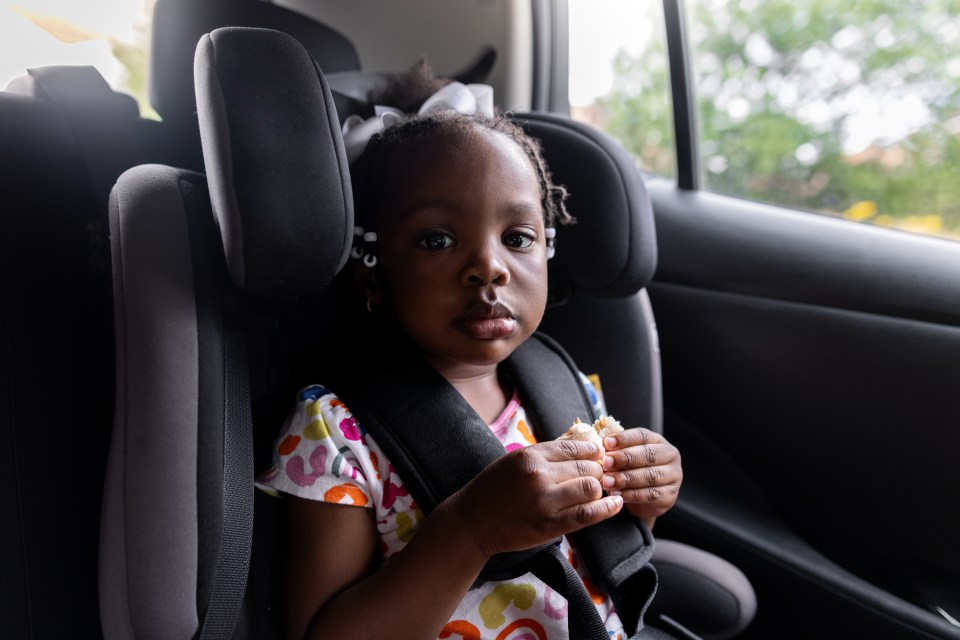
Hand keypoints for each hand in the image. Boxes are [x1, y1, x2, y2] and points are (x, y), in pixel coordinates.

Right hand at [450, 439, 623, 558]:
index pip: (573, 446)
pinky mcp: (551, 525)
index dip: (593, 450)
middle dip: (599, 470)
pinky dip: (607, 508)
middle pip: (586, 466)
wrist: (473, 522)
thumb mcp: (514, 461)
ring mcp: (546, 501)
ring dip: (601, 488)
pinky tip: (616, 504)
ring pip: (591, 487)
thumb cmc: (493, 489)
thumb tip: (579, 448)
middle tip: (603, 474)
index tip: (599, 454)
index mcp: (530, 456)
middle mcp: (539, 475)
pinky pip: (588, 514)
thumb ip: (544, 455)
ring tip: (602, 490)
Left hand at [601, 428, 681, 525]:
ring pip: (649, 476)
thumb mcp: (625, 457)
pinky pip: (650, 494)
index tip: (606, 443)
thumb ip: (616, 450)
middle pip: (648, 455)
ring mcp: (673, 477)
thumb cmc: (631, 471)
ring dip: (626, 479)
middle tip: (605, 463)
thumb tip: (599, 446)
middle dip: (625, 459)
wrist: (643, 500)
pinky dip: (631, 495)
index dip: (624, 438)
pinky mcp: (670, 496)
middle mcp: (669, 456)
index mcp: (657, 441)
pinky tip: (617, 495)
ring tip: (607, 482)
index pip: (642, 436)